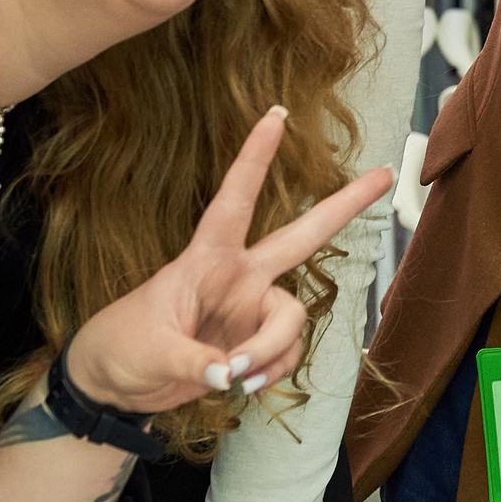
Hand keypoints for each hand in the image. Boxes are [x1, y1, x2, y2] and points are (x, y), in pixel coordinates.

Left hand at [64, 106, 394, 413]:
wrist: (116, 385)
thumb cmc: (122, 347)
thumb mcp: (149, 350)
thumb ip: (194, 362)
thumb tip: (229, 374)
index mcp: (207, 260)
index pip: (234, 201)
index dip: (255, 159)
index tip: (276, 115)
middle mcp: (240, 278)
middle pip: (302, 236)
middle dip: (344, 206)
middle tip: (385, 174)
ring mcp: (252, 309)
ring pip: (293, 318)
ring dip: (271, 351)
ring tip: (234, 376)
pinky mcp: (256, 343)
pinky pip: (287, 353)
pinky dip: (271, 372)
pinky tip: (246, 386)